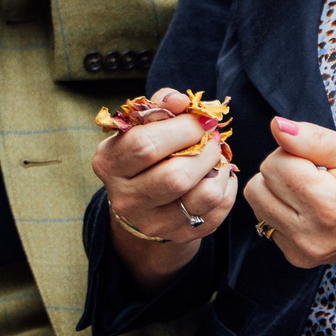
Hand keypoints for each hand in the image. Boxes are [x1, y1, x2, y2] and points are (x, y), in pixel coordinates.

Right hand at [91, 87, 239, 283]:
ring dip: (219, 169)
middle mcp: (125, 199)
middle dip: (204, 151)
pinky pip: (219, 209)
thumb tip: (180, 100)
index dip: (181, 128)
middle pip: (175, 177)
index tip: (201, 119)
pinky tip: (218, 174)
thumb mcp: (143, 126)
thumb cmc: (147, 153)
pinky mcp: (181, 235)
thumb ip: (160, 106)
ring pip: (203, 196)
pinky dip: (227, 185)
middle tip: (213, 137)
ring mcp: (154, 222)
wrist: (146, 201)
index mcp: (109, 164)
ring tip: (217, 155)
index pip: (144, 146)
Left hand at [240, 116, 335, 272]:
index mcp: (329, 205)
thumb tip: (276, 126)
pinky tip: (314, 209)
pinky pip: (269, 222)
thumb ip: (313, 138)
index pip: (274, 164)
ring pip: (258, 204)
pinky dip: (285, 210)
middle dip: (281, 171)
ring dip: (279, 191)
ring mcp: (303, 250)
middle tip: (316, 174)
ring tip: (315, 191)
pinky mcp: (299, 258)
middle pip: (258, 186)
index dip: (295, 152)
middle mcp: (311, 234)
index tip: (322, 161)